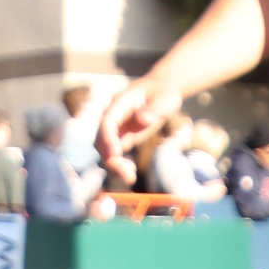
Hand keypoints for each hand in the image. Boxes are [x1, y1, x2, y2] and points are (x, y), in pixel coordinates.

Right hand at [94, 71, 173, 185]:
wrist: (161, 92)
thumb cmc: (164, 92)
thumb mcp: (165, 99)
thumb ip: (154, 108)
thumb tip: (142, 119)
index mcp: (120, 102)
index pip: (108, 120)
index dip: (108, 137)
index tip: (116, 152)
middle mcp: (113, 115)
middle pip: (102, 138)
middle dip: (111, 158)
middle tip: (128, 174)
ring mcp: (116, 127)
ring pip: (106, 148)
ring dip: (114, 164)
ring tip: (131, 177)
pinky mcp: (121, 136)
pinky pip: (114, 153)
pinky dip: (119, 163)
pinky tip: (131, 172)